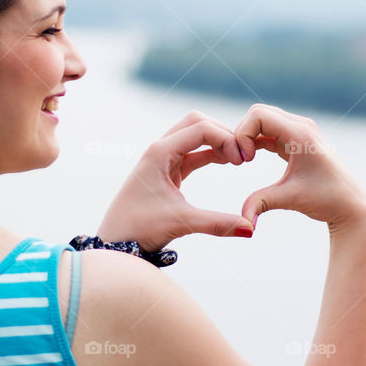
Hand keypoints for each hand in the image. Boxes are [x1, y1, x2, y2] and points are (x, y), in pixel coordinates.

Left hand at [97, 111, 254, 250]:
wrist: (115, 243)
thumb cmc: (139, 229)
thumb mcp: (181, 223)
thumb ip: (217, 223)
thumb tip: (250, 229)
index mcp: (159, 152)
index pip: (201, 128)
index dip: (226, 139)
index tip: (242, 160)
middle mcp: (160, 149)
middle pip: (197, 123)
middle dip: (222, 133)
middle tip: (243, 155)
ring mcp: (163, 159)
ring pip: (195, 136)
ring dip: (217, 142)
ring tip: (239, 159)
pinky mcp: (167, 171)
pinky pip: (193, 153)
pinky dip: (211, 154)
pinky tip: (228, 162)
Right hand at [234, 104, 365, 230]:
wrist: (350, 204)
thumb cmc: (326, 199)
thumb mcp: (290, 199)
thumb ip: (261, 203)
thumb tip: (243, 221)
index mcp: (300, 134)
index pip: (258, 115)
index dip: (243, 134)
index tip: (245, 161)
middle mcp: (300, 126)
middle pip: (258, 113)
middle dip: (242, 133)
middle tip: (239, 161)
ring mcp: (300, 131)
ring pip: (263, 120)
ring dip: (249, 137)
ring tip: (244, 161)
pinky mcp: (297, 140)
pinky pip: (270, 131)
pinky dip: (256, 140)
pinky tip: (251, 159)